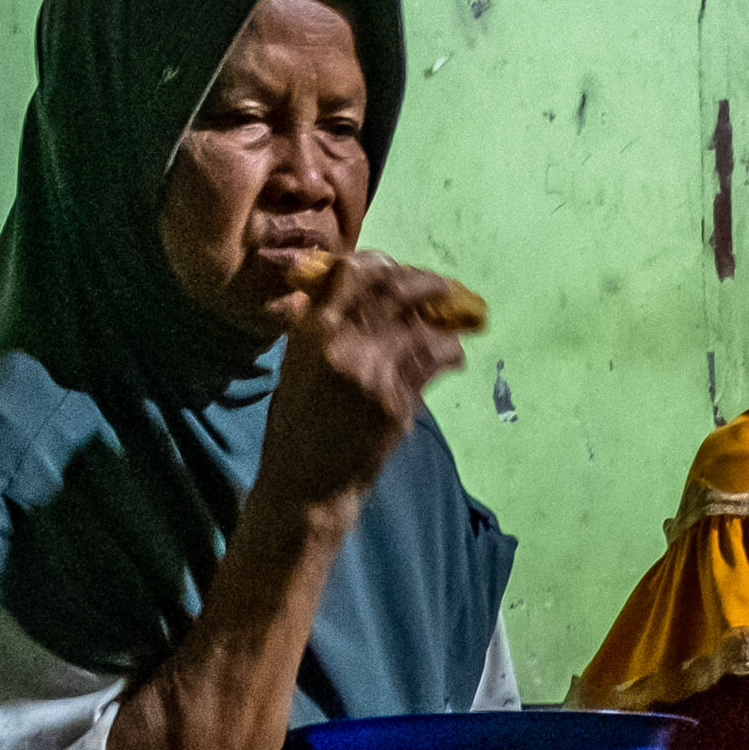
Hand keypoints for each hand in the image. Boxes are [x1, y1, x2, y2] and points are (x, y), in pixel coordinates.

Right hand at [252, 251, 476, 511]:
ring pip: (423, 326)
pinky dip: (449, 353)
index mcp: (312, 331)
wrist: (305, 485)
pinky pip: (434, 363)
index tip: (394, 268)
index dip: (380, 264)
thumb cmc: (295, 427)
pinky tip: (453, 355)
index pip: (353, 273)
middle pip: (394, 290)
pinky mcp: (397, 402)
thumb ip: (316, 328)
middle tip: (439, 287)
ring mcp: (373, 373)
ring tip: (454, 322)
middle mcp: (343, 343)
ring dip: (444, 320)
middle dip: (424, 283)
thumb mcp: (294, 366)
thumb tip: (342, 291)